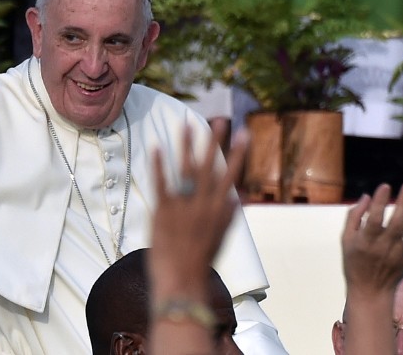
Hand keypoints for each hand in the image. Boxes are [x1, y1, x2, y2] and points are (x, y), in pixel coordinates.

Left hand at [149, 120, 247, 294]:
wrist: (181, 281)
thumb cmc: (200, 262)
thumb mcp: (221, 239)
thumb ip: (228, 217)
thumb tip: (238, 200)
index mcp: (219, 211)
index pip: (231, 176)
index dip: (238, 154)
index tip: (244, 135)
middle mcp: (204, 205)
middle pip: (210, 167)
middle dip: (216, 142)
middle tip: (220, 120)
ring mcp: (183, 207)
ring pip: (186, 169)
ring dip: (187, 145)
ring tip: (188, 123)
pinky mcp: (163, 212)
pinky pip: (161, 183)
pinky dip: (160, 165)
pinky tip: (158, 146)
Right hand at [342, 182, 402, 298]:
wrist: (371, 290)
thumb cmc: (354, 262)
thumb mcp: (346, 240)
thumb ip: (354, 217)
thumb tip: (366, 196)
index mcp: (365, 242)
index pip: (373, 220)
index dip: (379, 203)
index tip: (384, 186)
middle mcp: (383, 247)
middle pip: (397, 223)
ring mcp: (399, 252)